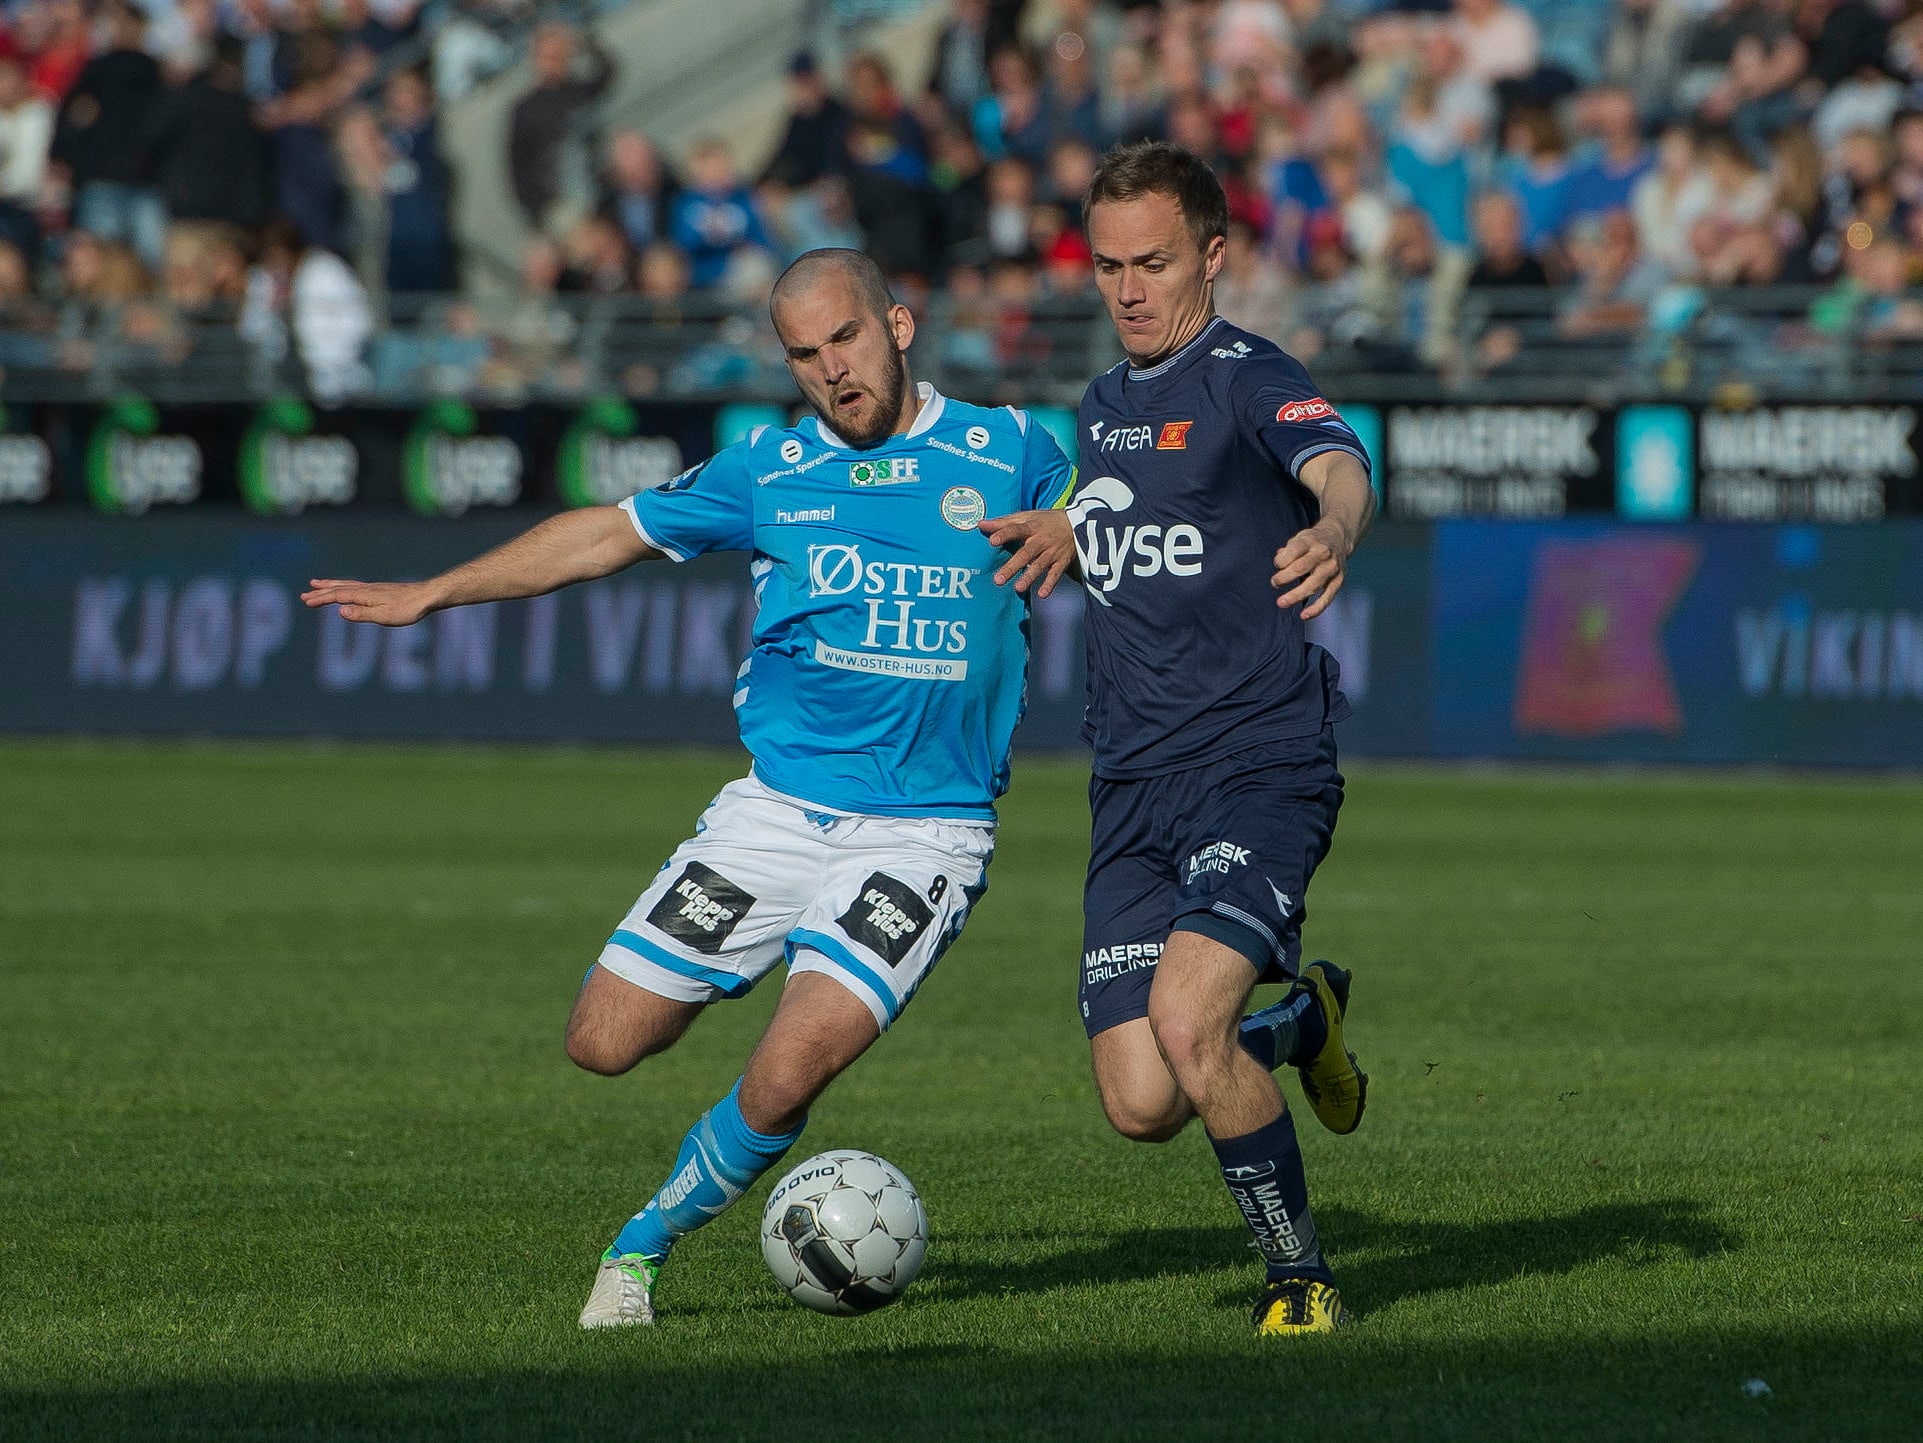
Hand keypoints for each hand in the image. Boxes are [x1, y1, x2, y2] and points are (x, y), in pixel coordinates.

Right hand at [301, 578, 435, 625]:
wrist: (427, 596)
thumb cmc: (408, 609)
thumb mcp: (384, 616)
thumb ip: (362, 614)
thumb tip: (340, 611)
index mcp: (364, 595)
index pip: (337, 596)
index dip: (321, 599)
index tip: (306, 601)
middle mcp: (366, 589)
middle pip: (338, 589)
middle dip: (320, 592)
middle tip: (303, 595)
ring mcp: (373, 588)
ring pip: (346, 585)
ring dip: (330, 585)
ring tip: (317, 583)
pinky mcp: (380, 590)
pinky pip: (355, 586)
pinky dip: (344, 585)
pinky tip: (346, 589)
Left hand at [978, 509, 1077, 597]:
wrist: (1077, 523)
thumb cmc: (1046, 521)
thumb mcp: (1026, 516)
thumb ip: (1003, 522)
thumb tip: (981, 524)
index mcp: (1031, 526)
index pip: (1016, 529)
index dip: (1004, 534)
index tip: (992, 541)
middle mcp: (1041, 540)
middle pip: (1025, 553)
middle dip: (1012, 567)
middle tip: (998, 579)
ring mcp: (1052, 552)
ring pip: (1039, 566)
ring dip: (1029, 577)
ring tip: (1018, 588)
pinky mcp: (1061, 562)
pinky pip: (1055, 574)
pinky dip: (1049, 584)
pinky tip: (1042, 594)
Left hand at [1271, 521, 1349, 619]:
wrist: (1338, 539)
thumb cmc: (1312, 542)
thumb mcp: (1299, 538)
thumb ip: (1287, 550)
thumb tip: (1278, 560)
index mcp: (1310, 541)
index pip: (1293, 550)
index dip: (1281, 560)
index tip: (1277, 565)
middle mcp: (1322, 554)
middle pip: (1301, 568)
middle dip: (1285, 577)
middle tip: (1274, 583)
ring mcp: (1332, 568)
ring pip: (1313, 585)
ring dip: (1296, 595)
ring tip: (1282, 603)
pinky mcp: (1339, 581)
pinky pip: (1327, 597)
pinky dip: (1316, 608)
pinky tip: (1304, 615)